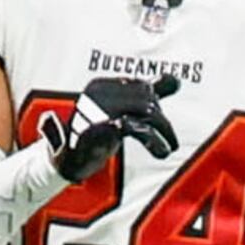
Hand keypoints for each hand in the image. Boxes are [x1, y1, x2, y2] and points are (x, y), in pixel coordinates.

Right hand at [44, 73, 181, 179]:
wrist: (69, 163)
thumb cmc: (94, 137)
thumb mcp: (119, 112)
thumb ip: (146, 94)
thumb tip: (175, 81)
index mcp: (100, 85)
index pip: (139, 85)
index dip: (154, 103)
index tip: (157, 120)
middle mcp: (99, 93)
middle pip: (145, 96)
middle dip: (160, 118)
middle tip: (167, 135)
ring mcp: (101, 109)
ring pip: (146, 109)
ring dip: (164, 129)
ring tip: (170, 145)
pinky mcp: (106, 128)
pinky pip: (140, 129)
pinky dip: (156, 141)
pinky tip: (162, 151)